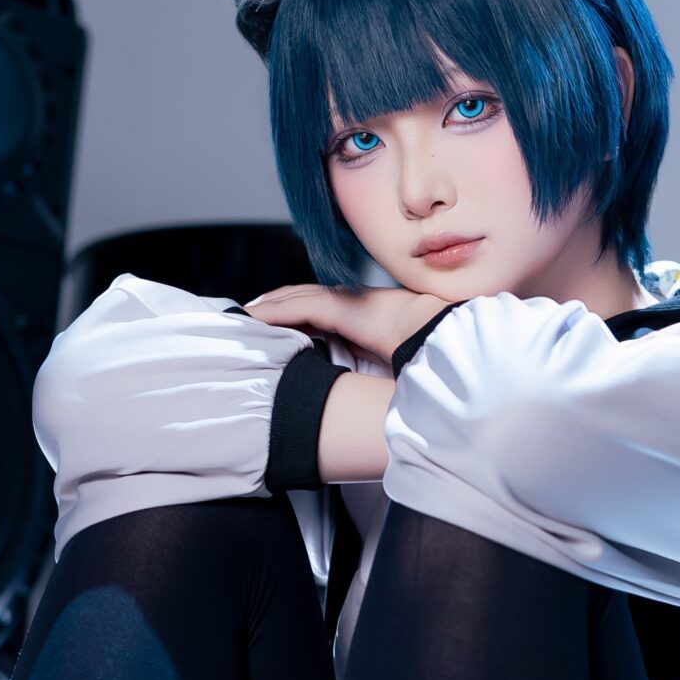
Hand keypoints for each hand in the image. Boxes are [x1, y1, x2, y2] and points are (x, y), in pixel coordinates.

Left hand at [244, 282, 448, 367]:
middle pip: (297, 297)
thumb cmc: (418, 349)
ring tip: (243, 316)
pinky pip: (297, 307)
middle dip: (271, 304)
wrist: (436, 337)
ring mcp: (344, 301)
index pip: (314, 304)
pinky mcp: (340, 307)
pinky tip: (254, 316)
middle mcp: (348, 300)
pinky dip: (273, 312)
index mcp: (357, 310)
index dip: (289, 308)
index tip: (269, 321)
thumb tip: (355, 383)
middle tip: (247, 315)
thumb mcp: (385, 357)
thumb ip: (365, 360)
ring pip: (292, 299)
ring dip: (265, 307)